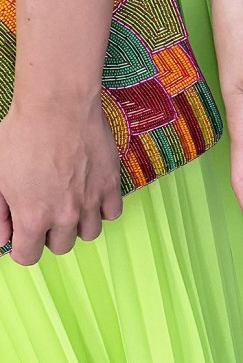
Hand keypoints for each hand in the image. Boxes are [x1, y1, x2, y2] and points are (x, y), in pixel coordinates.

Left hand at [0, 97, 121, 265]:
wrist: (58, 105)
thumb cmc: (23, 133)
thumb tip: (3, 236)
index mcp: (32, 217)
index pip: (28, 257)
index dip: (23, 247)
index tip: (23, 235)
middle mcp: (64, 215)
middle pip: (61, 247)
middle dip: (50, 234)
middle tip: (46, 212)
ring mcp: (91, 200)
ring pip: (89, 234)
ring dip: (78, 225)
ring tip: (70, 204)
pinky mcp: (110, 184)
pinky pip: (112, 213)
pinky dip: (102, 209)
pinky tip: (90, 195)